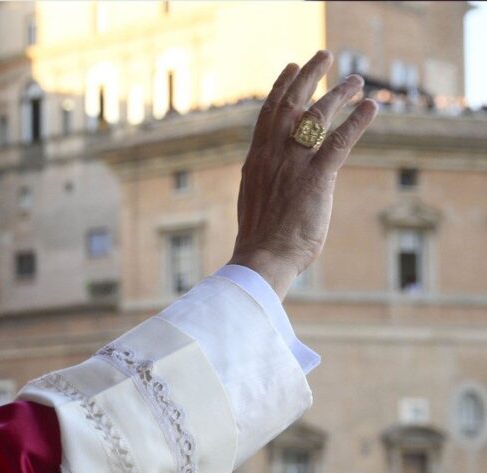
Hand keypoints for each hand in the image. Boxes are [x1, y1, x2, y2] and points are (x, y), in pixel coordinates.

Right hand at [229, 50, 378, 299]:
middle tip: (325, 58)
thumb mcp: (255, 198)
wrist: (261, 258)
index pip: (268, 113)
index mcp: (256, 160)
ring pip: (317, 117)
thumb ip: (266, 177)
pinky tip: (372, 107)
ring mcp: (293, 165)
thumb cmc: (260, 238)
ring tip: (357, 81)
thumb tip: (271, 172)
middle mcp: (273, 155)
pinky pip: (340, 141)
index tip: (292, 68)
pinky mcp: (316, 179)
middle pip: (291, 103)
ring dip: (339, 94)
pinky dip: (357, 121)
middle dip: (309, 76)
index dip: (281, 86)